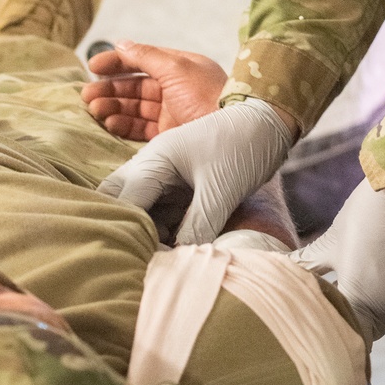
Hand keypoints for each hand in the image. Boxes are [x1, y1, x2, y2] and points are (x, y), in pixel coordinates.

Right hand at [83, 40, 227, 139]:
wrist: (233, 135)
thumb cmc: (207, 95)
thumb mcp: (176, 67)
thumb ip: (146, 56)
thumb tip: (121, 44)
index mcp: (180, 66)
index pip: (142, 59)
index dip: (117, 62)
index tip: (93, 66)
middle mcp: (175, 87)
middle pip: (135, 85)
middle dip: (110, 88)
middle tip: (87, 94)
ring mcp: (172, 112)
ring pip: (135, 107)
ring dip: (112, 106)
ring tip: (94, 109)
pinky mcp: (170, 136)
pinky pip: (140, 128)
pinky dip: (123, 124)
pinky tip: (109, 121)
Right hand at [97, 98, 294, 244]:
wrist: (267, 125)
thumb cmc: (243, 147)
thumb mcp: (221, 191)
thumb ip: (196, 228)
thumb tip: (175, 260)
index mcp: (155, 160)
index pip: (122, 202)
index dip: (126, 232)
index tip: (137, 259)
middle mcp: (151, 166)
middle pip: (117, 201)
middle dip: (123, 229)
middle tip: (140, 256)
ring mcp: (163, 175)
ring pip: (137, 209)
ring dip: (145, 232)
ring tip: (161, 257)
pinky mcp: (177, 186)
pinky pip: (158, 211)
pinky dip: (161, 230)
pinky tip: (175, 247)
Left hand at [291, 180, 384, 345]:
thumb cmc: (373, 210)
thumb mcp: (337, 236)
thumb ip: (312, 263)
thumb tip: (284, 271)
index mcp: (361, 299)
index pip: (351, 332)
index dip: (347, 324)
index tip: (344, 313)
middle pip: (380, 321)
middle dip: (372, 305)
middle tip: (370, 273)